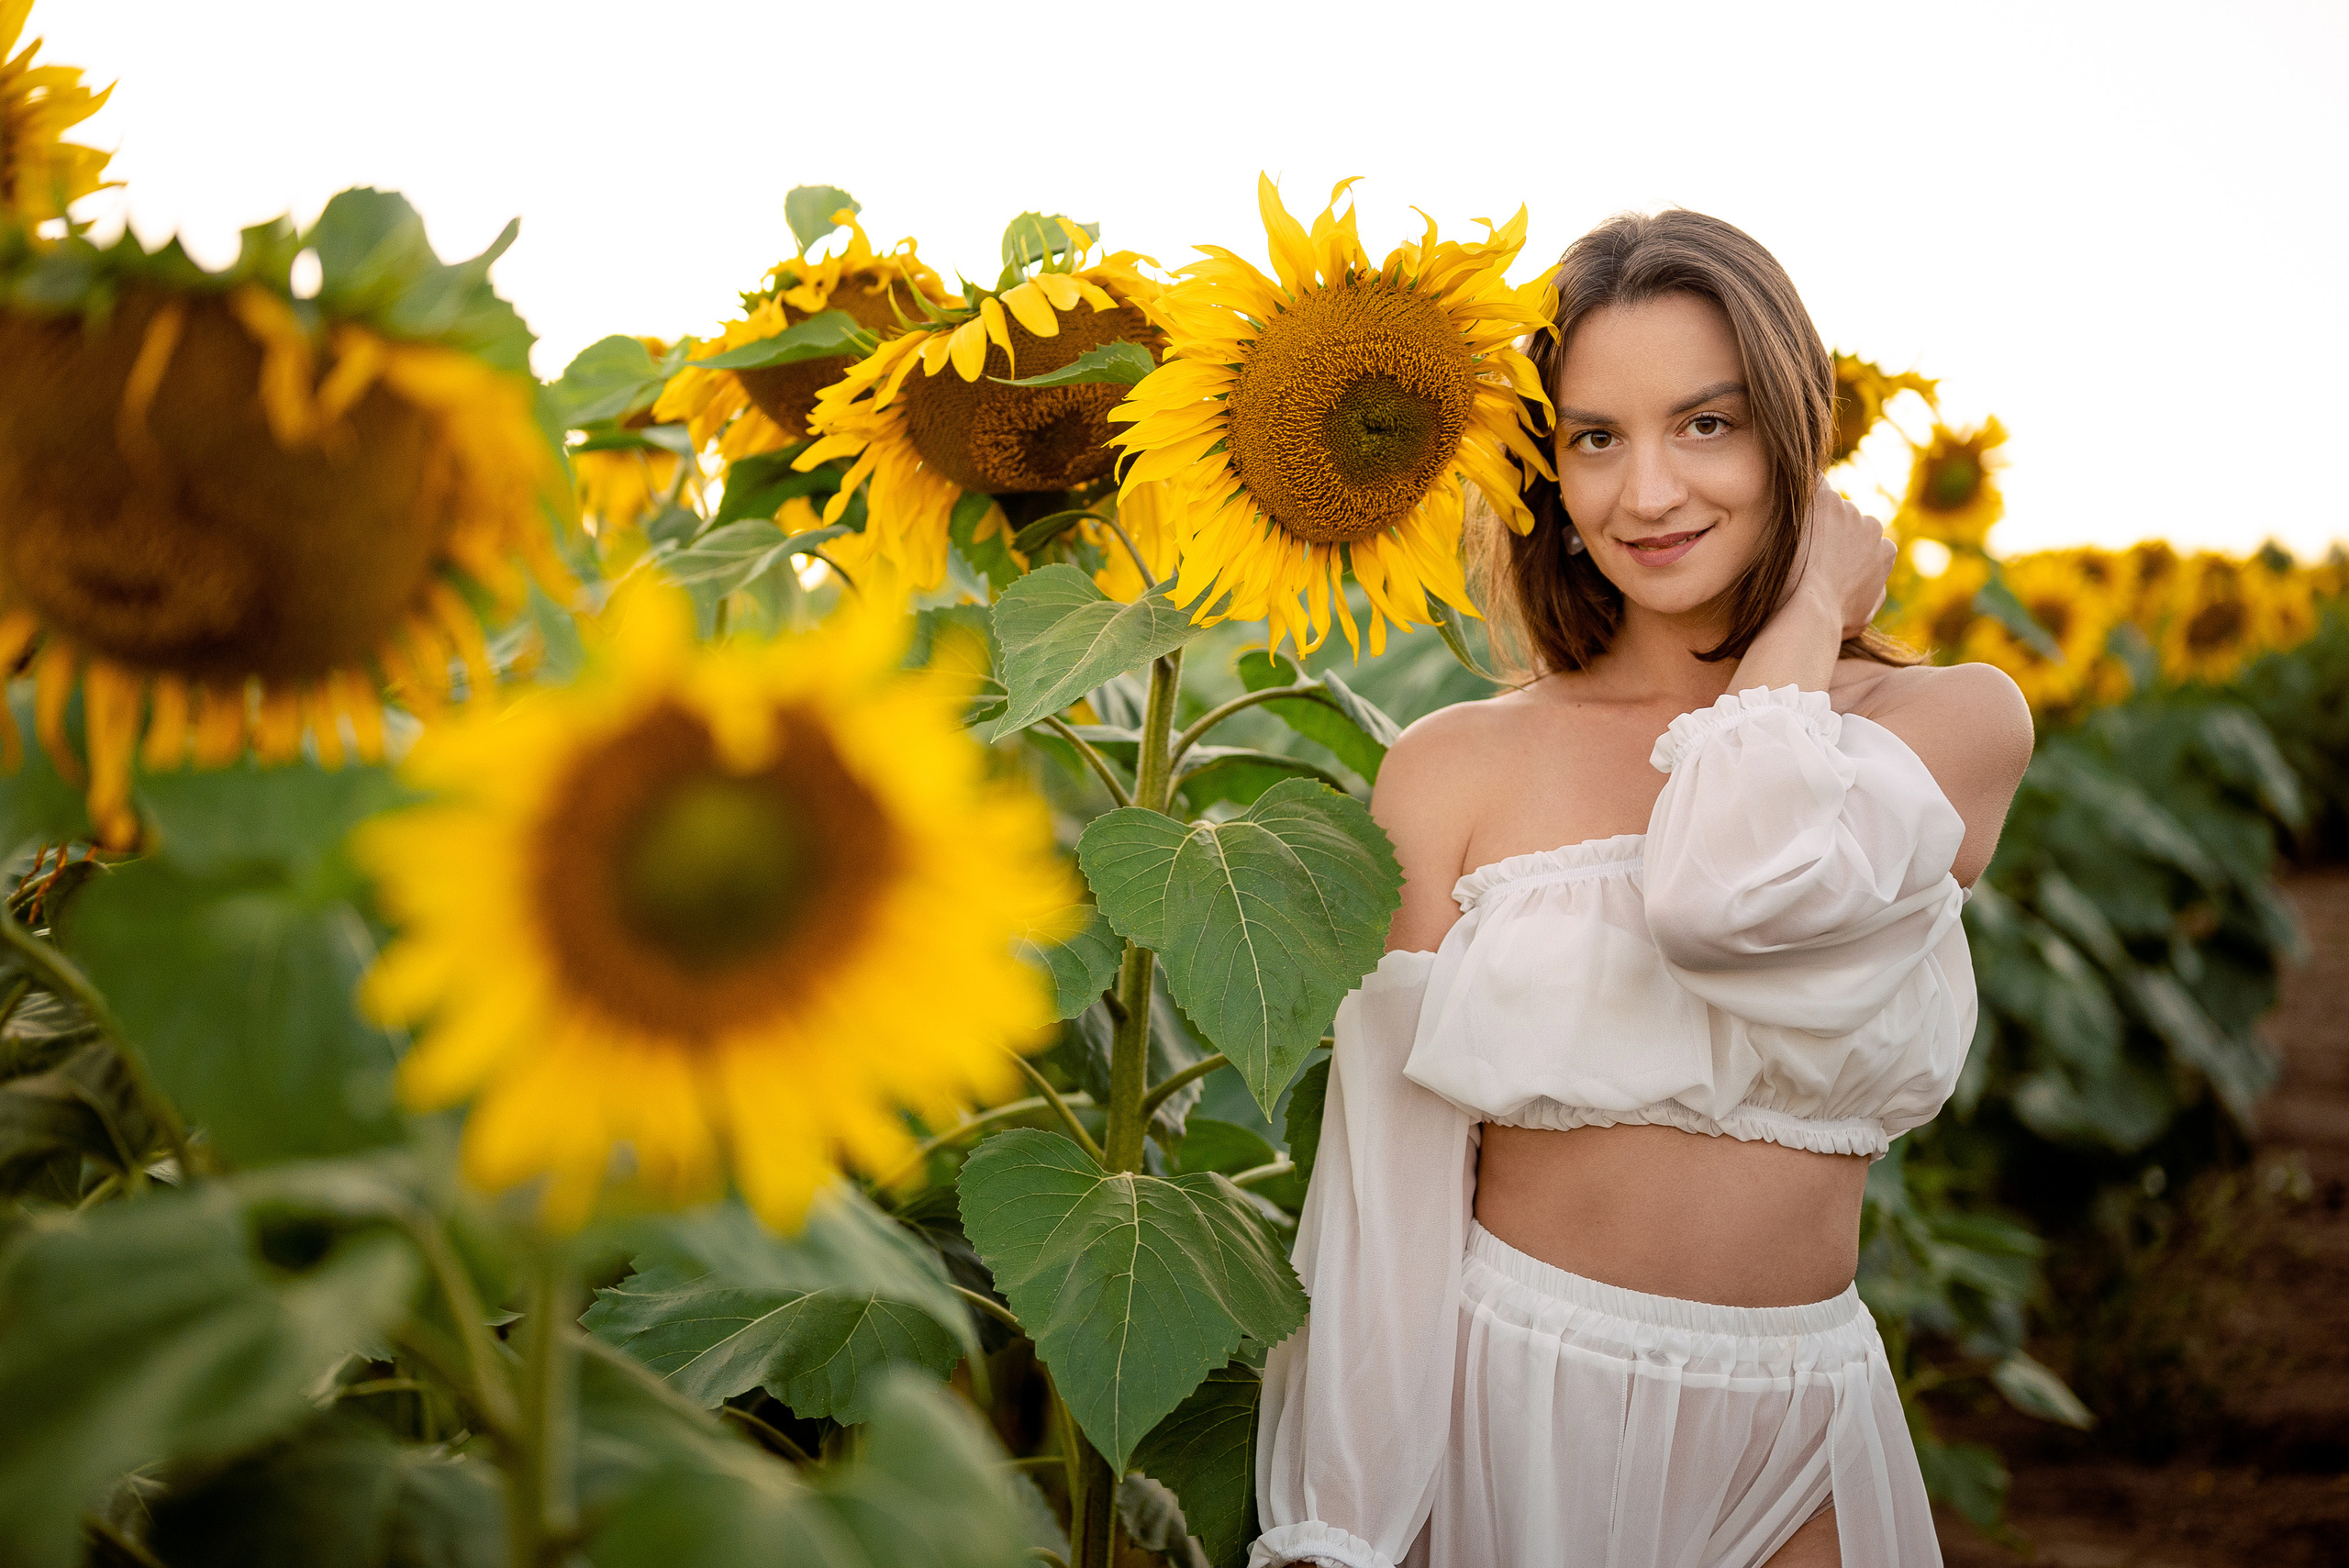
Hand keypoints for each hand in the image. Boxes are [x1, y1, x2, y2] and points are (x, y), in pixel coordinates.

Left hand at [1796, 479, 1895, 639]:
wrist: (1810, 608)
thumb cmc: (1832, 619)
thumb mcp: (1863, 615)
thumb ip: (1873, 592)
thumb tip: (1873, 584)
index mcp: (1885, 551)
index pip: (1862, 541)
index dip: (1838, 550)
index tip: (1817, 560)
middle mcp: (1871, 526)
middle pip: (1845, 521)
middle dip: (1825, 532)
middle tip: (1798, 550)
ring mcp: (1847, 511)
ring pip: (1826, 505)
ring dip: (1809, 517)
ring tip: (1785, 537)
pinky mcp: (1824, 499)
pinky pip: (1813, 483)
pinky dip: (1800, 489)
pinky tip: (1781, 499)